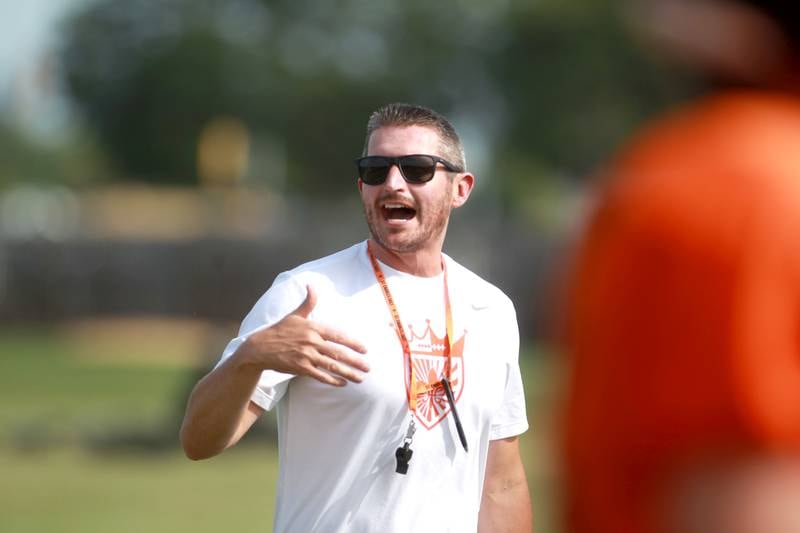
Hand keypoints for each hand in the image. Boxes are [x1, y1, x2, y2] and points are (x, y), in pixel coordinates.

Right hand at [235, 285, 368, 385]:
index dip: (352, 343)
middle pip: (338, 353)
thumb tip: (311, 285)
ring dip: (348, 373)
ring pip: (332, 366)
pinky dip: (332, 380)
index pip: (337, 335)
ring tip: (360, 378)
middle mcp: (311, 342)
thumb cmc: (279, 330)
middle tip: (368, 368)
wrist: (259, 347)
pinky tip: (343, 383)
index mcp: (312, 327)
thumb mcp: (295, 314)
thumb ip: (308, 302)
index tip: (365, 349)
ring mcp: (306, 356)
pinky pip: (320, 375)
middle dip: (355, 361)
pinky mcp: (300, 368)